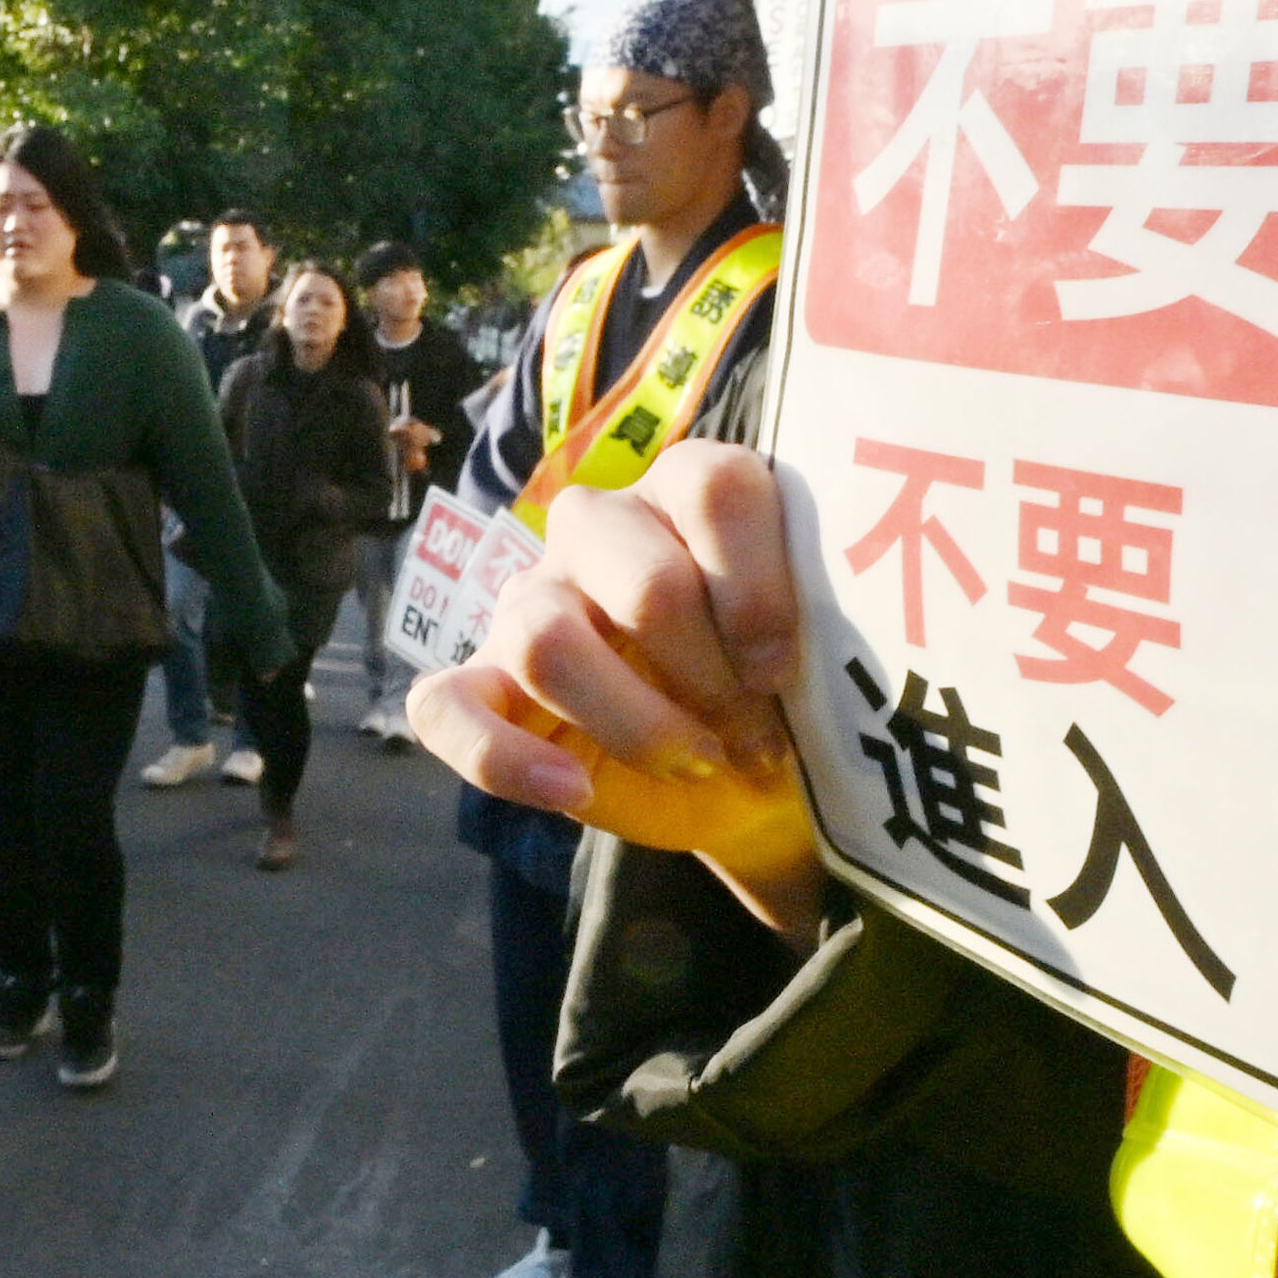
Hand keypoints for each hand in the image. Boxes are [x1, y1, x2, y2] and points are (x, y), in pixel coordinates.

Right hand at [405, 441, 823, 938]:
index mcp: (688, 493)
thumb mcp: (826, 650)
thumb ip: (831, 623)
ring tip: (693, 764)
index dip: (754, 588)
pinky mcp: (487, 685)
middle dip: (705, 675)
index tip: (784, 672)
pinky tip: (571, 792)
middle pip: (637, 574)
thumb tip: (831, 659)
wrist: (751, 779)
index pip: (711, 486)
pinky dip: (503, 758)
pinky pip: (445, 708)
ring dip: (632, 719)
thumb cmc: (788, 696)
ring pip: (542, 635)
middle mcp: (602, 531)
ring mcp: (532, 601)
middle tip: (754, 740)